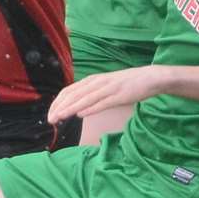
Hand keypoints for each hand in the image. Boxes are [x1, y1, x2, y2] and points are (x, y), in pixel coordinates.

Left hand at [47, 65, 168, 123]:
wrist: (148, 78)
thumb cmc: (125, 84)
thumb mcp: (104, 86)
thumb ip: (90, 94)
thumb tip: (75, 107)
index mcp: (92, 80)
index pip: (69, 91)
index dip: (57, 103)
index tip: (50, 114)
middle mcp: (97, 83)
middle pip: (74, 95)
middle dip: (60, 107)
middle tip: (50, 120)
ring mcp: (108, 89)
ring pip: (85, 99)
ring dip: (70, 109)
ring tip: (59, 117)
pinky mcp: (119, 96)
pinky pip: (102, 103)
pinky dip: (91, 108)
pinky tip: (81, 114)